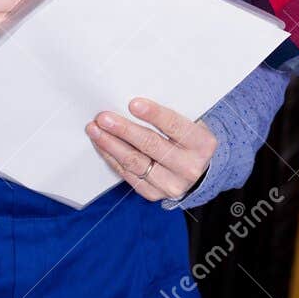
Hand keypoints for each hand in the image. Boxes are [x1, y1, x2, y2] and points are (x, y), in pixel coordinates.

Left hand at [86, 97, 216, 202]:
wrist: (199, 171)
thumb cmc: (190, 139)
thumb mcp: (193, 123)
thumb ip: (171, 115)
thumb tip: (134, 103)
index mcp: (203, 144)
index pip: (175, 126)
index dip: (154, 114)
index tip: (132, 104)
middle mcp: (189, 167)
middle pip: (151, 145)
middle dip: (124, 130)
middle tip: (104, 118)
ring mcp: (172, 184)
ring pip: (135, 162)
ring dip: (111, 144)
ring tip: (95, 130)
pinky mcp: (154, 194)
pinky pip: (128, 175)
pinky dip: (112, 158)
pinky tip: (102, 145)